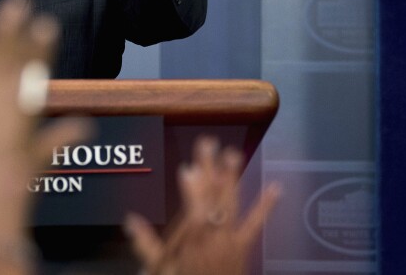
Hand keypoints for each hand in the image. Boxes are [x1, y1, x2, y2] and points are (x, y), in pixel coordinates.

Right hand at [124, 137, 281, 274]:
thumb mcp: (159, 268)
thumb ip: (145, 244)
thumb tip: (129, 219)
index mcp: (192, 241)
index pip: (193, 209)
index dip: (191, 189)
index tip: (188, 167)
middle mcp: (214, 236)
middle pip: (211, 197)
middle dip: (210, 169)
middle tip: (208, 143)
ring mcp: (230, 239)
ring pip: (231, 204)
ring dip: (231, 177)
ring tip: (232, 153)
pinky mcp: (243, 245)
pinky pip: (256, 223)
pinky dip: (266, 205)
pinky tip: (276, 186)